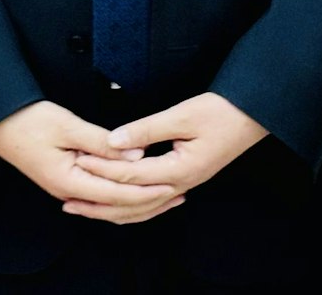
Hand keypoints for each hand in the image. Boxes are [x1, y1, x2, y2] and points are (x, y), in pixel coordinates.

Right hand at [0, 101, 180, 224]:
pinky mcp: (65, 179)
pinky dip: (120, 194)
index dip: (148, 190)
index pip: (118, 193)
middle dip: (149, 201)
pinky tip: (131, 190)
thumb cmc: (26, 121)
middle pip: (116, 205)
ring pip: (108, 204)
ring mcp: (65, 187)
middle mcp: (68, 191)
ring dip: (137, 200)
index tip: (173, 184)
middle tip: (178, 193)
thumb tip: (135, 155)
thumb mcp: (67, 126)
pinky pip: (99, 195)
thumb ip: (102, 143)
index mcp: (69, 181)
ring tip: (163, 194)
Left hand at [73, 93, 266, 204]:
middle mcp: (181, 184)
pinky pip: (153, 201)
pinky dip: (133, 205)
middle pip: (133, 202)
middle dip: (99, 201)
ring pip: (142, 208)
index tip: (77, 161)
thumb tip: (114, 139)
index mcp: (179, 170)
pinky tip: (121, 203)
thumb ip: (146, 129)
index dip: (101, 167)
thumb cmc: (222, 112)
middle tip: (69, 201)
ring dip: (113, 209)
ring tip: (86, 209)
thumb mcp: (182, 115)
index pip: (130, 175)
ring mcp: (184, 184)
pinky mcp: (185, 178)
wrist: (252, 116)